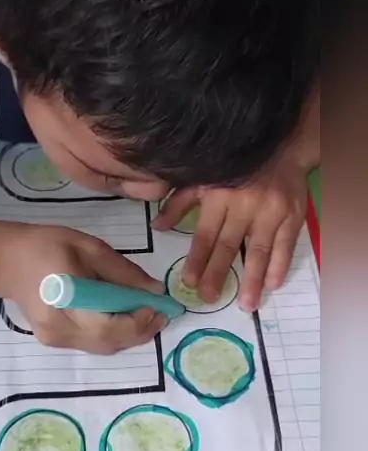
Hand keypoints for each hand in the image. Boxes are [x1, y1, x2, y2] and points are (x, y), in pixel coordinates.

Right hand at [2, 224, 166, 352]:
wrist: (7, 260)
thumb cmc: (46, 246)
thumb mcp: (89, 248)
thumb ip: (123, 272)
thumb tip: (156, 290)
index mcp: (64, 304)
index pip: (110, 327)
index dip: (140, 321)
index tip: (160, 305)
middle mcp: (59, 331)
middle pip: (110, 343)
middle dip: (141, 330)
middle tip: (162, 312)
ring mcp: (56, 341)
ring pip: (104, 347)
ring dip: (131, 334)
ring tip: (149, 314)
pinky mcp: (56, 342)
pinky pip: (94, 344)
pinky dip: (116, 334)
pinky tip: (126, 317)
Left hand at [153, 158, 307, 311]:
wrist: (282, 146)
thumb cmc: (237, 166)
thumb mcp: (203, 177)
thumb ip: (179, 202)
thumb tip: (156, 226)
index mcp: (218, 196)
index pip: (205, 234)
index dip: (197, 259)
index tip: (189, 281)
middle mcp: (243, 205)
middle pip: (229, 245)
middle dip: (218, 273)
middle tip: (210, 297)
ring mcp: (270, 211)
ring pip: (258, 250)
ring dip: (252, 279)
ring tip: (246, 303)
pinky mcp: (293, 215)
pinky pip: (286, 244)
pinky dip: (280, 265)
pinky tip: (273, 284)